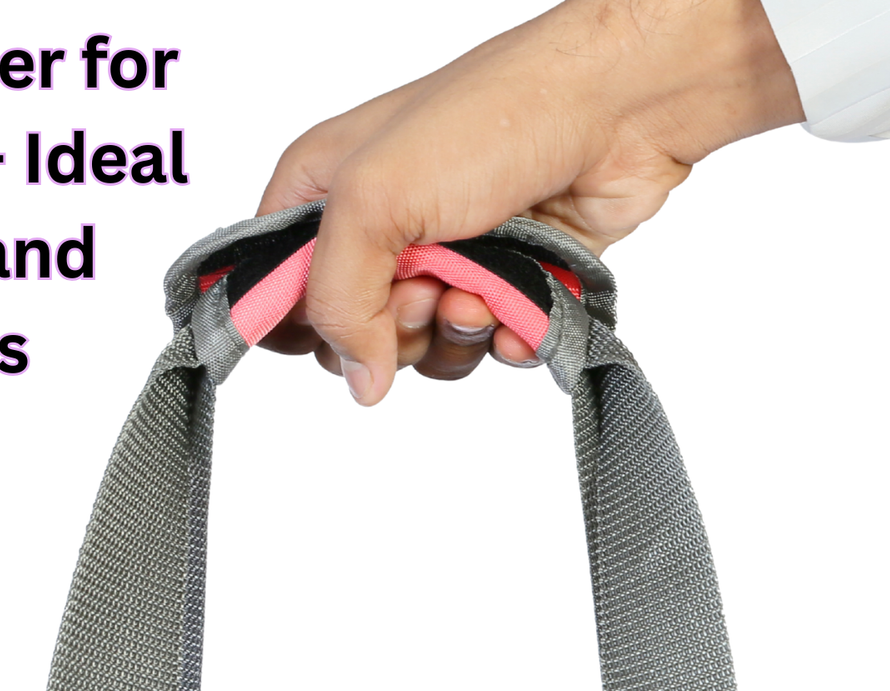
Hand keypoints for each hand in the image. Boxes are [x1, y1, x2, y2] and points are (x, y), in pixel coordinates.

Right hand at [257, 0, 802, 401]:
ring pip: (420, 355)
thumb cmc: (492, 119)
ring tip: (482, 289)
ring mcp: (442, 259)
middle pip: (351, 337)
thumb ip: (337, 297)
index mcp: (323, 191)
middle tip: (427, 287)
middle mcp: (379, 229)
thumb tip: (358, 379)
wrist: (616, 111)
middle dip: (392, 330)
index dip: (298, 320)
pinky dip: (501, 341)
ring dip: (453, 338)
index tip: (334, 316)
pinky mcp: (500, 285)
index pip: (274, 289)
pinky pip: (482, 352)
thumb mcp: (376, 198)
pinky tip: (517, 306)